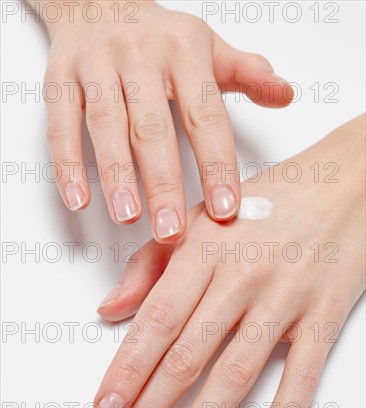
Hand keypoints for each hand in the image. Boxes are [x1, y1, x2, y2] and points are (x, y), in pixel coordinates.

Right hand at [38, 0, 291, 241]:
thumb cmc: (159, 35)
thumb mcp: (207, 47)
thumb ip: (246, 73)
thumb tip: (286, 94)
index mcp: (184, 51)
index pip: (205, 116)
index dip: (216, 165)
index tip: (225, 209)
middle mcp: (139, 54)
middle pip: (153, 127)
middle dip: (162, 183)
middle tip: (171, 231)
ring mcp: (96, 64)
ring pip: (106, 124)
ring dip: (116, 175)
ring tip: (127, 217)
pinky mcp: (60, 76)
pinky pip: (60, 123)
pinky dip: (66, 163)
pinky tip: (78, 199)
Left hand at [92, 115, 364, 407]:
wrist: (346, 183)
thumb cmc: (268, 202)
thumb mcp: (200, 217)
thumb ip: (150, 264)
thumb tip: (109, 310)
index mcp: (205, 251)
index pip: (156, 322)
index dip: (126, 370)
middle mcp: (242, 277)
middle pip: (186, 357)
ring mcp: (286, 298)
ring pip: (236, 373)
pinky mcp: (325, 314)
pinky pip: (304, 371)